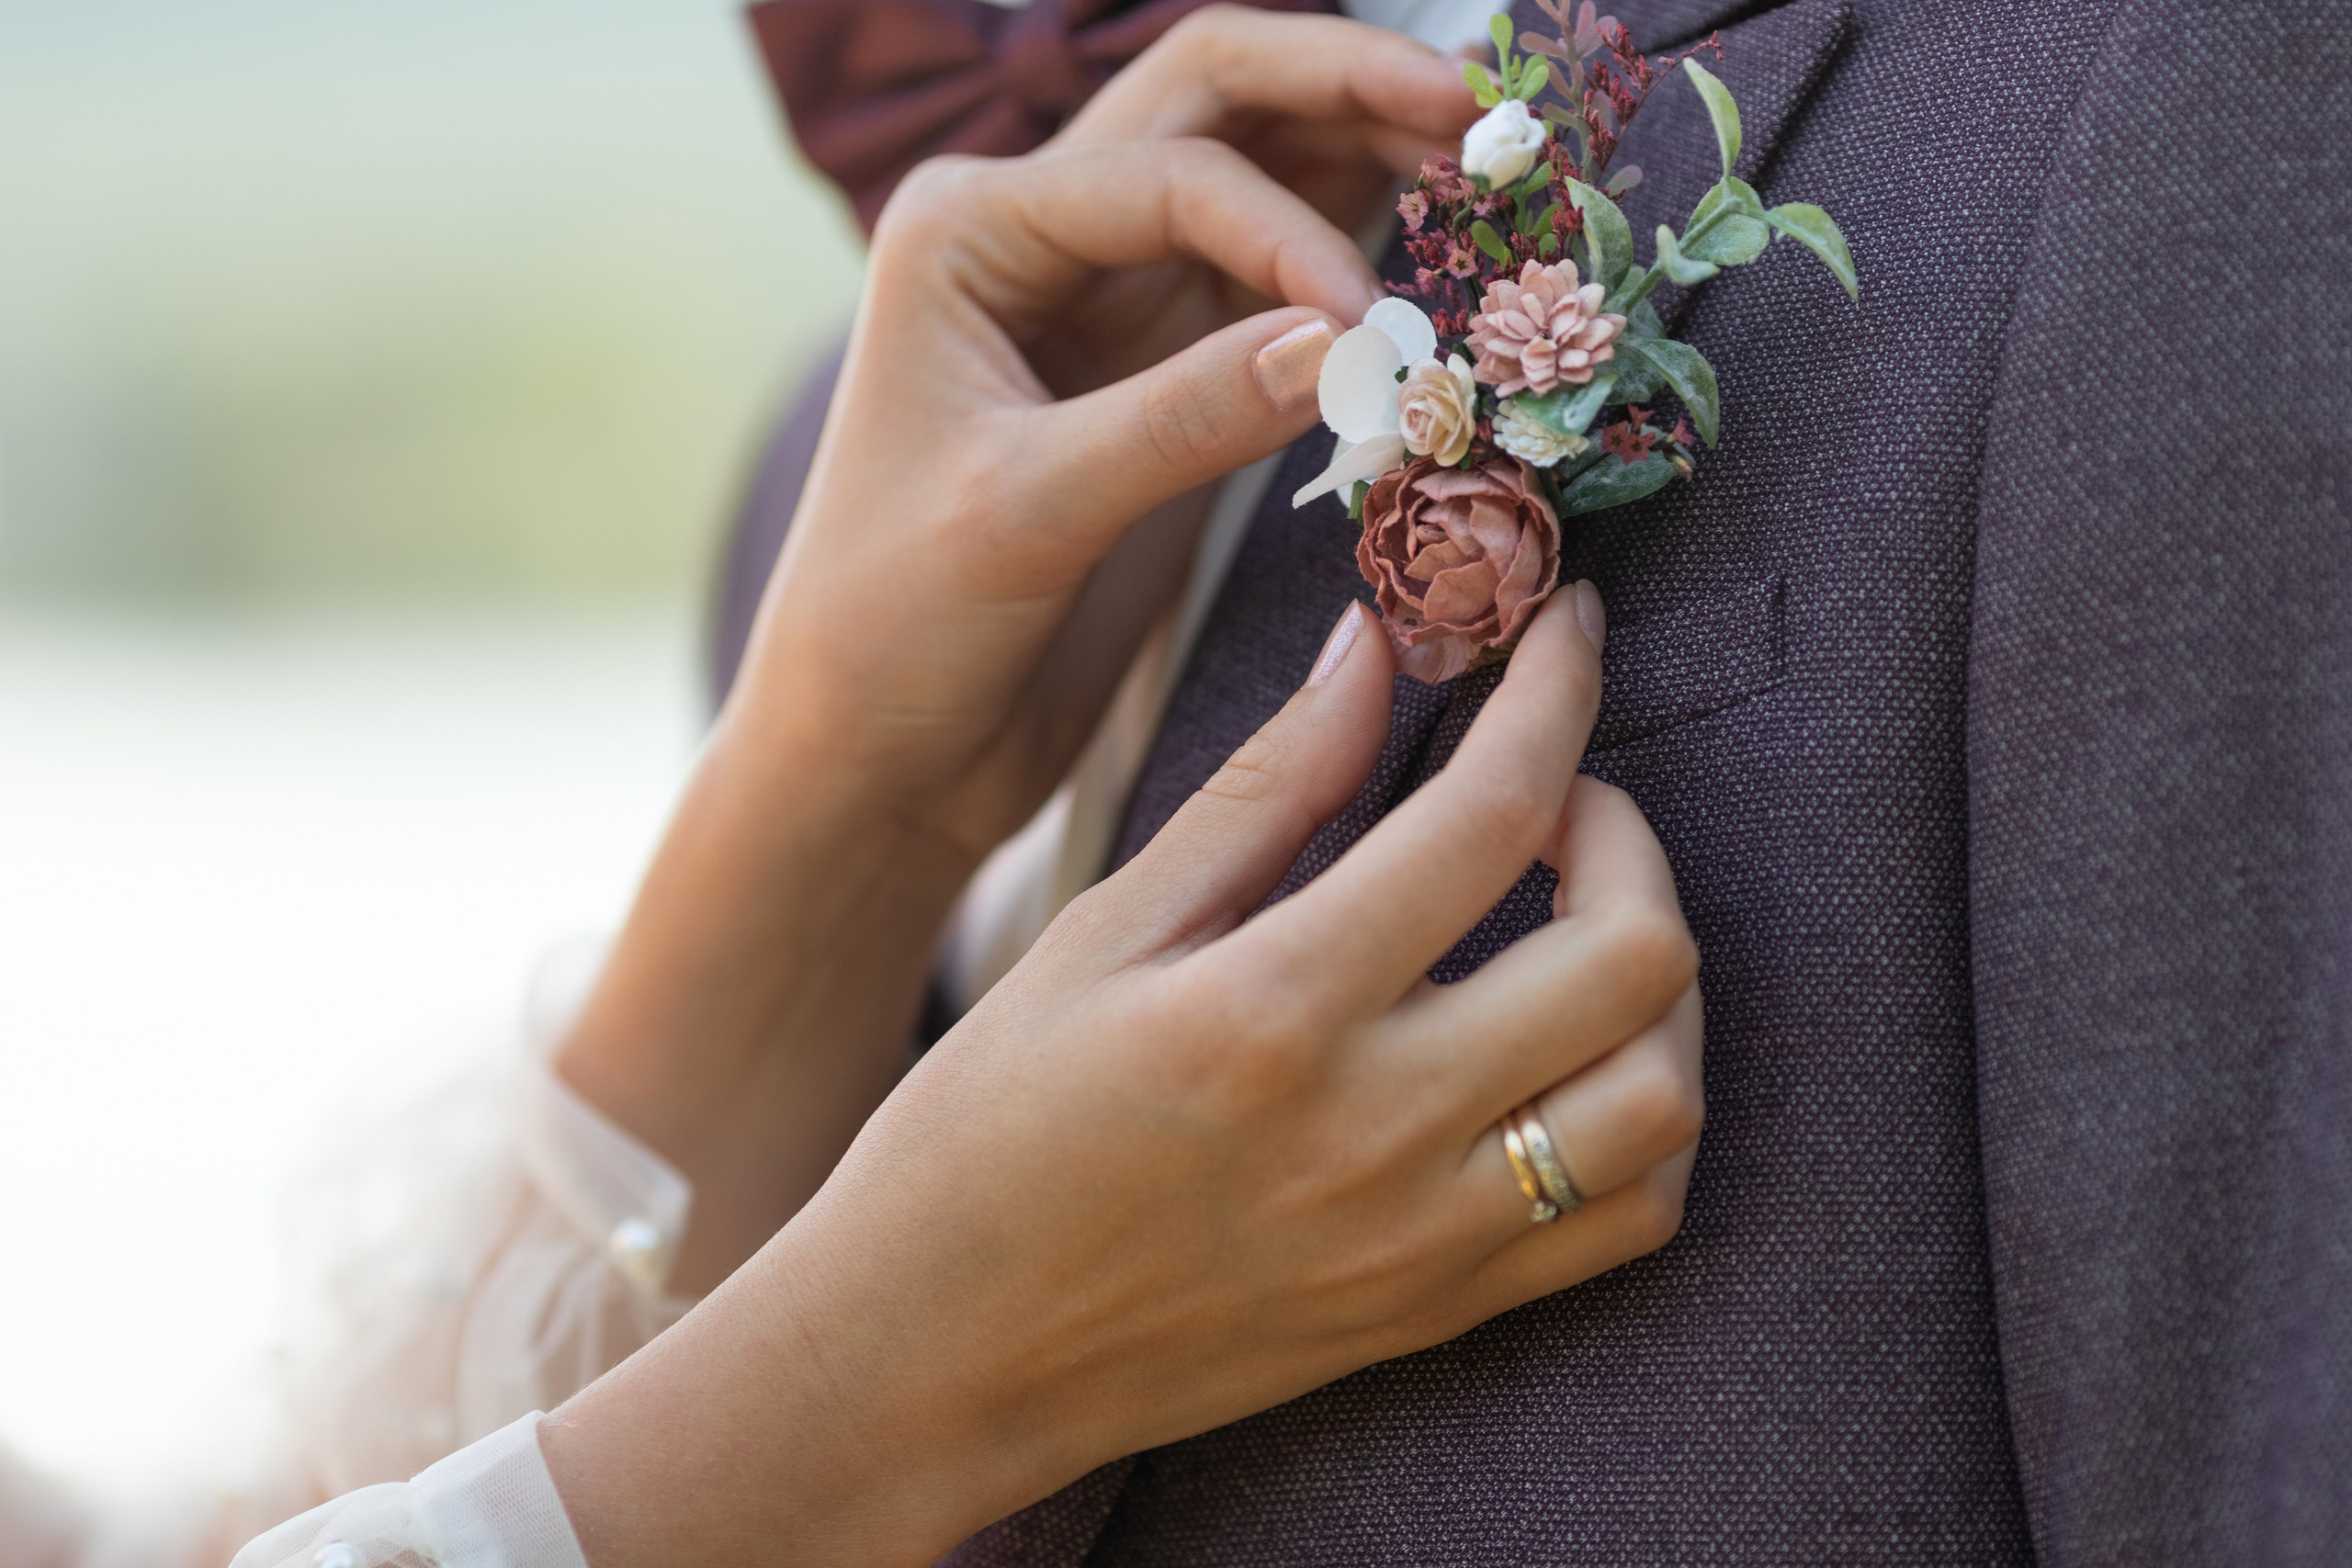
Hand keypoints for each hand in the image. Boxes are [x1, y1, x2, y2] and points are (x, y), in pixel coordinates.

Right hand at [541, 586, 1705, 1565]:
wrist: (936, 1357)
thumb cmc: (984, 1131)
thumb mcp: (1101, 933)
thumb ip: (1263, 790)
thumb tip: (1375, 649)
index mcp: (1273, 1008)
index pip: (1492, 813)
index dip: (1557, 690)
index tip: (1569, 629)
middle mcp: (1377, 1130)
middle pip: (1632, 953)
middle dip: (1626, 831)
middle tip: (1548, 803)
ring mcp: (1423, 1239)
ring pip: (1665, 1095)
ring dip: (1655, 980)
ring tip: (1571, 928)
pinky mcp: (1438, 1311)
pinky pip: (1632, 1219)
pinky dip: (1643, 1117)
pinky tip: (1567, 1060)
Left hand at [560, 38, 1466, 1291]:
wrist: (877, 750)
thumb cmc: (893, 626)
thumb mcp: (1026, 513)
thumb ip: (1181, 419)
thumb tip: (1354, 345)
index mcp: (968, 229)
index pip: (1168, 175)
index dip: (1286, 233)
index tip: (1371, 330)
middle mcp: (1036, 234)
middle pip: (1213, 103)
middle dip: (1341, 86)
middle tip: (1477, 109)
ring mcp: (1107, 300)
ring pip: (1257, 176)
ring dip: (1362, 157)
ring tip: (1486, 162)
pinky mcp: (1163, 377)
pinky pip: (1274, 286)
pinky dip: (1354, 260)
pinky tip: (1437, 253)